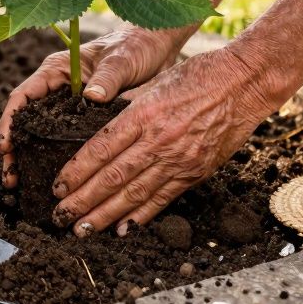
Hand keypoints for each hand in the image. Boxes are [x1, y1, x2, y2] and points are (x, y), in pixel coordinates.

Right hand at [0, 25, 181, 187]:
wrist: (155, 48)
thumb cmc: (134, 47)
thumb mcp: (120, 60)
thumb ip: (106, 78)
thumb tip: (92, 97)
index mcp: (56, 70)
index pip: (23, 96)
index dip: (10, 121)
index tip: (5, 146)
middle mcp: (57, 89)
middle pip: (26, 120)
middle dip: (14, 148)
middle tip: (11, 177)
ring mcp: (70, 105)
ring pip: (42, 134)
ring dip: (31, 157)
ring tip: (21, 184)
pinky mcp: (85, 118)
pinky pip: (64, 140)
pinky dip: (55, 158)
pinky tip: (53, 178)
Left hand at [50, 45, 282, 235]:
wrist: (245, 84)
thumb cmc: (198, 74)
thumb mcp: (154, 81)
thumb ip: (127, 106)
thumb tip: (95, 120)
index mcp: (143, 114)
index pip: (100, 149)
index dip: (76, 172)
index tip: (58, 187)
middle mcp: (159, 140)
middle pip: (113, 178)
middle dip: (83, 201)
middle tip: (60, 216)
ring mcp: (179, 159)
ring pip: (135, 194)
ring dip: (106, 215)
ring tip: (82, 228)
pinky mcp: (196, 171)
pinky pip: (163, 198)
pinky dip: (141, 215)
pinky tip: (122, 227)